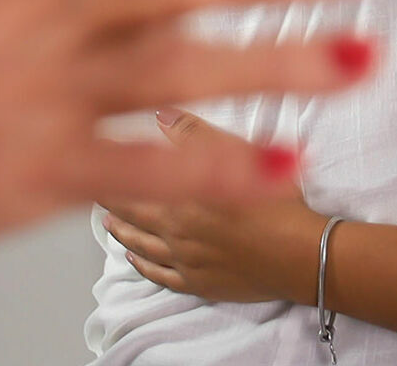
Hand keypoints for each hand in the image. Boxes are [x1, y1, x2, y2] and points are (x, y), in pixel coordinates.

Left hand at [101, 110, 329, 304]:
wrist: (301, 255)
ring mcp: (185, 260)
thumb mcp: (241, 152)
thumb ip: (197, 131)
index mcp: (181, 196)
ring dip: (121, 232)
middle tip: (95, 191)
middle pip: (131, 214)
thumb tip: (161, 113)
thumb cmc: (277, 204)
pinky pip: (159, 276)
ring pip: (140, 245)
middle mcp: (175, 229)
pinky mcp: (198, 283)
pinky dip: (141, 266)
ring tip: (107, 223)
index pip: (132, 181)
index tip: (96, 158)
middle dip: (110, 201)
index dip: (110, 169)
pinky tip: (132, 259)